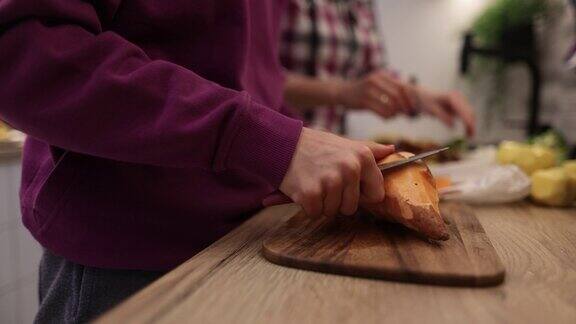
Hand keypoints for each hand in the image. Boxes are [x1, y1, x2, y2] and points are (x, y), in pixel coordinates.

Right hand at [279, 128, 394, 217]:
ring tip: (313, 181)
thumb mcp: (345, 144)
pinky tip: (303, 188)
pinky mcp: (311, 193)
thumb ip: (370, 149)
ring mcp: (330, 181)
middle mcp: (350, 168)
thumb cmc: (315, 146)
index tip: (348, 185)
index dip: (361, 194)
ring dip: (321, 202)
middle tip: (324, 181)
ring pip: (332, 211)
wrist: (282, 143)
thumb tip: (393, 150)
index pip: (376, 194)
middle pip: (352, 207)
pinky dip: (307, 206)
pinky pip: (315, 213)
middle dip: (337, 200)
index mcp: (363, 157)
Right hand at [336, 70, 411, 117]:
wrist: (342, 92)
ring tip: (395, 116)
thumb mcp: (377, 84)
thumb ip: (391, 90)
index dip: (411, 98)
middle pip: (398, 95)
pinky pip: (381, 111)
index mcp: (382, 75)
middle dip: (405, 107)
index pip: (403, 86)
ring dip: (396, 113)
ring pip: (390, 104)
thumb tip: (410, 101)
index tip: (415, 107)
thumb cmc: (363, 91)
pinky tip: (386, 118)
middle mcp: (376, 80)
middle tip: (408, 115)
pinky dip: (387, 117)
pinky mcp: (363, 101)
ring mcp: (369, 90)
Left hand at [405, 86, 475, 136]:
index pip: (463, 110)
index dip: (468, 121)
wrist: (424, 96)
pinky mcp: (460, 106)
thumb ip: (442, 116)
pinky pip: (467, 115)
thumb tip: (453, 126)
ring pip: (470, 114)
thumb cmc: (427, 103)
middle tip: (470, 137)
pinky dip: (468, 123)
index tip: (469, 131)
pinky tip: (468, 132)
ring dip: (471, 125)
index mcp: (452, 97)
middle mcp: (459, 97)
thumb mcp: (432, 110)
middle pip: (469, 112)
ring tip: (469, 136)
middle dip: (471, 124)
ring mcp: (460, 101)